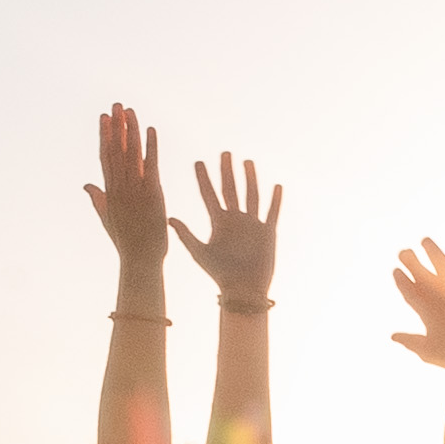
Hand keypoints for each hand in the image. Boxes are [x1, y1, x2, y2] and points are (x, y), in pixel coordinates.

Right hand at [87, 104, 172, 280]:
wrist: (140, 259)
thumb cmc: (126, 242)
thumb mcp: (107, 219)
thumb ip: (97, 199)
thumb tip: (86, 185)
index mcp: (110, 192)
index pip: (106, 157)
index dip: (105, 136)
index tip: (104, 118)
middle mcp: (120, 187)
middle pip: (116, 151)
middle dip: (116, 127)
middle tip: (115, 105)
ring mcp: (135, 189)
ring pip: (131, 154)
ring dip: (130, 130)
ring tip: (129, 110)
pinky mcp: (152, 194)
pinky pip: (151, 165)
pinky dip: (151, 146)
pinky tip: (150, 129)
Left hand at [172, 147, 282, 309]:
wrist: (243, 290)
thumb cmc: (220, 274)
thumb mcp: (199, 252)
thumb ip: (185, 235)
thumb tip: (168, 218)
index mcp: (218, 222)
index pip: (209, 195)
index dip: (203, 179)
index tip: (198, 162)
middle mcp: (235, 219)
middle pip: (230, 189)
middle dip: (227, 171)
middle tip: (224, 153)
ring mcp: (252, 224)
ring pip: (251, 195)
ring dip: (250, 179)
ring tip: (246, 161)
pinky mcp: (267, 232)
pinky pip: (271, 212)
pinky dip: (274, 200)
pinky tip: (275, 186)